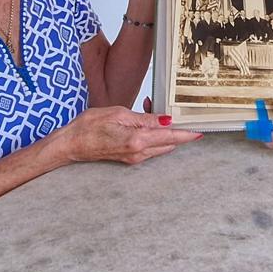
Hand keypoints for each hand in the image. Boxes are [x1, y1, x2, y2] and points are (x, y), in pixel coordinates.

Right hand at [53, 106, 199, 164]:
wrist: (71, 144)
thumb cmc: (89, 126)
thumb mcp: (119, 114)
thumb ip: (145, 118)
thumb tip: (167, 121)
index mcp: (138, 140)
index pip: (171, 138)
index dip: (188, 134)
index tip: (201, 131)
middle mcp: (139, 153)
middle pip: (169, 144)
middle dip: (176, 130)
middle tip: (178, 113)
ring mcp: (134, 158)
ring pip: (160, 147)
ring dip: (164, 133)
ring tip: (155, 112)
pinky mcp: (129, 159)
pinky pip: (150, 148)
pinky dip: (154, 137)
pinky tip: (145, 123)